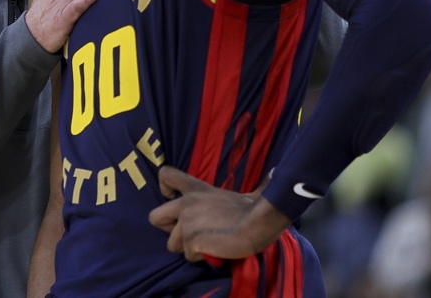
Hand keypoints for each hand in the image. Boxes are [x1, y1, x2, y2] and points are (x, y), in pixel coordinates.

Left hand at [148, 166, 290, 262]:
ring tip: (205, 245)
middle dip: (166, 228)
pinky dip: (199, 257)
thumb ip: (252, 186)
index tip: (172, 196)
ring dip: (186, 247)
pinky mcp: (190, 241)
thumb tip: (275, 173)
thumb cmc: (254, 208)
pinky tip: (212, 251)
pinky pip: (188, 256)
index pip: (166, 175)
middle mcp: (185, 203)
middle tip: (184, 232)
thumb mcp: (244, 192)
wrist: (256, 225)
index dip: (164, 187)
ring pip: (170, 244)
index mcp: (196, 188)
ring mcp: (185, 223)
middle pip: (154, 217)